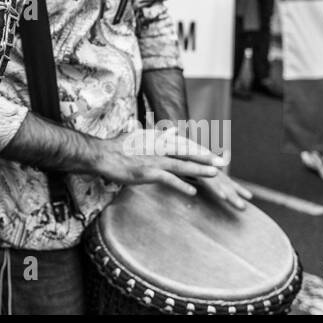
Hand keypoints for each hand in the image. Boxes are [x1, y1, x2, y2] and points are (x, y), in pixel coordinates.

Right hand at [87, 129, 224, 197]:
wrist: (102, 154)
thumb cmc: (119, 147)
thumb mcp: (140, 136)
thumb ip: (159, 134)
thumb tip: (173, 131)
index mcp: (157, 139)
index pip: (183, 144)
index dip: (199, 150)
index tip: (213, 155)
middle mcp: (158, 147)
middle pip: (186, 153)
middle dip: (205, 158)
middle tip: (221, 163)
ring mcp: (153, 160)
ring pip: (181, 165)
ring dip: (198, 170)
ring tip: (214, 174)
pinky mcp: (147, 172)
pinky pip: (168, 179)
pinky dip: (181, 185)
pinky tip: (192, 191)